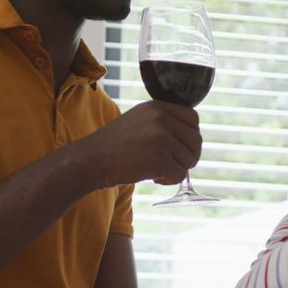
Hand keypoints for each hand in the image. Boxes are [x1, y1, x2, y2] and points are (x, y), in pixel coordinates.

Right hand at [85, 100, 201, 186]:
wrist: (91, 160)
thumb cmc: (114, 145)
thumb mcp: (139, 120)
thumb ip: (162, 121)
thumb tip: (191, 136)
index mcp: (157, 107)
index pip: (193, 118)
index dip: (191, 136)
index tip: (180, 147)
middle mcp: (162, 119)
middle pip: (196, 140)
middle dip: (188, 156)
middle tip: (172, 164)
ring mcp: (161, 139)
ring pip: (189, 159)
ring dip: (177, 169)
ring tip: (157, 170)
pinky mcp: (159, 159)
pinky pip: (180, 175)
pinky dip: (169, 180)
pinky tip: (154, 178)